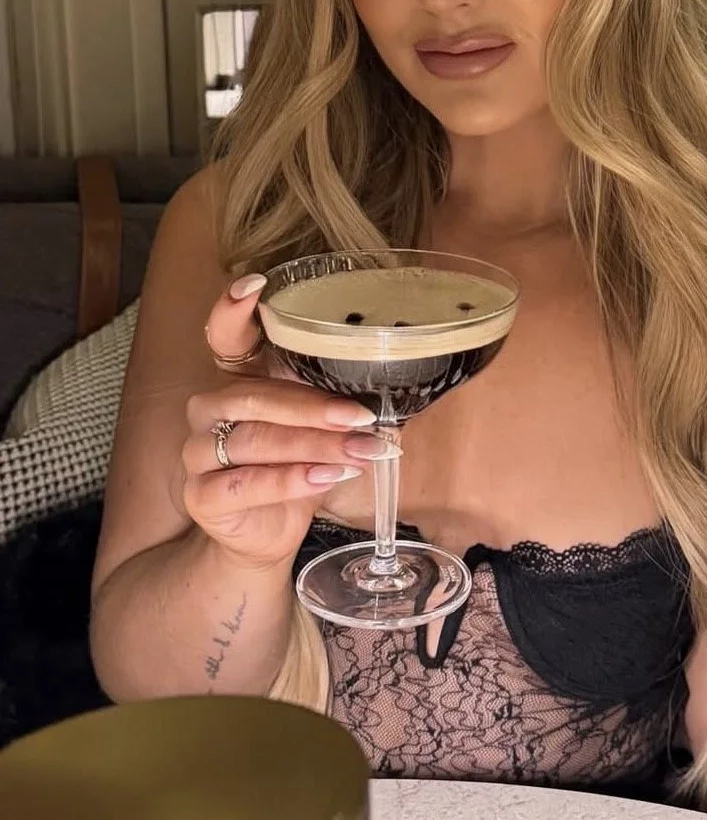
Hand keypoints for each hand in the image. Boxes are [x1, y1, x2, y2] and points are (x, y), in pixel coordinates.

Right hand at [183, 275, 387, 567]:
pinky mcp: (200, 496)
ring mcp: (198, 452)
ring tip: (362, 452)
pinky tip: (326, 477)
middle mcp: (209, 409)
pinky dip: (290, 480)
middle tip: (362, 417)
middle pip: (253, 397)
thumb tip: (396, 394)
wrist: (267, 535)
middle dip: (313, 409)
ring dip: (315, 447)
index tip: (255, 285)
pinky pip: (243, 483)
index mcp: (236, 380)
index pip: (223, 336)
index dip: (232, 310)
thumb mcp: (320, 431)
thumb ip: (340, 405)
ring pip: (253, 441)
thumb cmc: (296, 470)